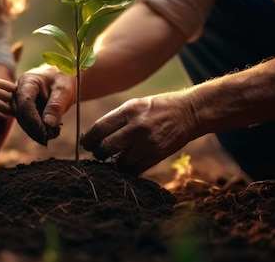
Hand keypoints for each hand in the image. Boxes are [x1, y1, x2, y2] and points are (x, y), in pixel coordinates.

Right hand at [0, 75, 14, 118]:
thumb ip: (3, 84)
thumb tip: (18, 91)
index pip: (11, 87)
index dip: (16, 92)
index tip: (16, 94)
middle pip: (9, 97)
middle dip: (13, 101)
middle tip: (16, 105)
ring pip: (4, 107)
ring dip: (9, 110)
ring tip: (11, 111)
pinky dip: (3, 115)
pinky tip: (5, 115)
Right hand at [13, 65, 75, 144]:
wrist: (64, 77)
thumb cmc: (64, 78)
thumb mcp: (64, 90)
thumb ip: (55, 106)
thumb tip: (48, 124)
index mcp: (27, 81)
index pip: (24, 102)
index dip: (32, 118)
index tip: (42, 130)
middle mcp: (19, 90)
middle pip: (20, 112)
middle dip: (31, 127)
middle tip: (45, 138)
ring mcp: (19, 99)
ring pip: (21, 118)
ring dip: (32, 130)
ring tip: (46, 138)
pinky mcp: (23, 107)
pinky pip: (26, 120)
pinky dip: (34, 128)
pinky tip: (44, 135)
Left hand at [81, 91, 200, 173]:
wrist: (188, 113)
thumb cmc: (158, 108)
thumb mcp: (135, 105)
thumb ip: (116, 119)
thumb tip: (96, 136)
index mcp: (128, 111)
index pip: (99, 129)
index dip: (89, 140)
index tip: (86, 144)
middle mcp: (136, 127)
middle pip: (106, 148)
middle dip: (98, 153)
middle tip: (99, 152)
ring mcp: (147, 143)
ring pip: (119, 163)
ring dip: (114, 163)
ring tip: (115, 157)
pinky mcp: (156, 156)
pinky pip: (135, 170)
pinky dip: (129, 168)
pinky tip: (129, 162)